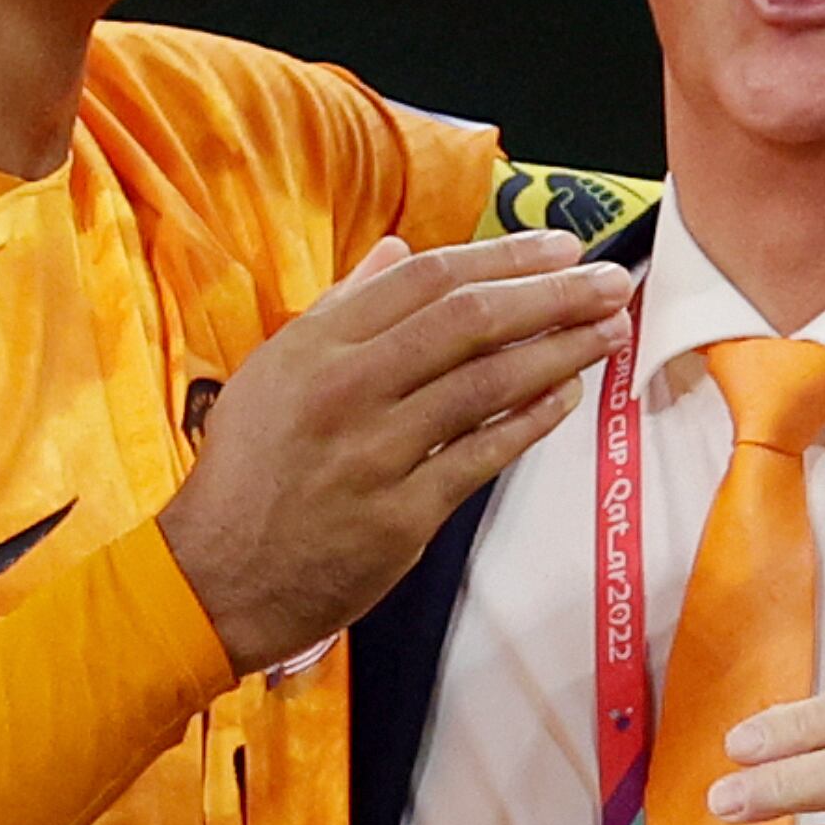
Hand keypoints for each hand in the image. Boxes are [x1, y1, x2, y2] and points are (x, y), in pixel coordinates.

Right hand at [159, 230, 635, 671]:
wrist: (214, 578)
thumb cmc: (248, 471)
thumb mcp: (274, 372)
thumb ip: (341, 309)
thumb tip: (399, 251)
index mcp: (315, 347)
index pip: (425, 280)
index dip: (502, 256)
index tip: (559, 246)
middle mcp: (345, 389)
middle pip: (467, 321)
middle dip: (550, 294)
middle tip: (609, 281)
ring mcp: (375, 453)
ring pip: (486, 385)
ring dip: (558, 351)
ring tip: (609, 331)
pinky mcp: (400, 516)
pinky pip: (481, 458)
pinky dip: (531, 422)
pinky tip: (568, 395)